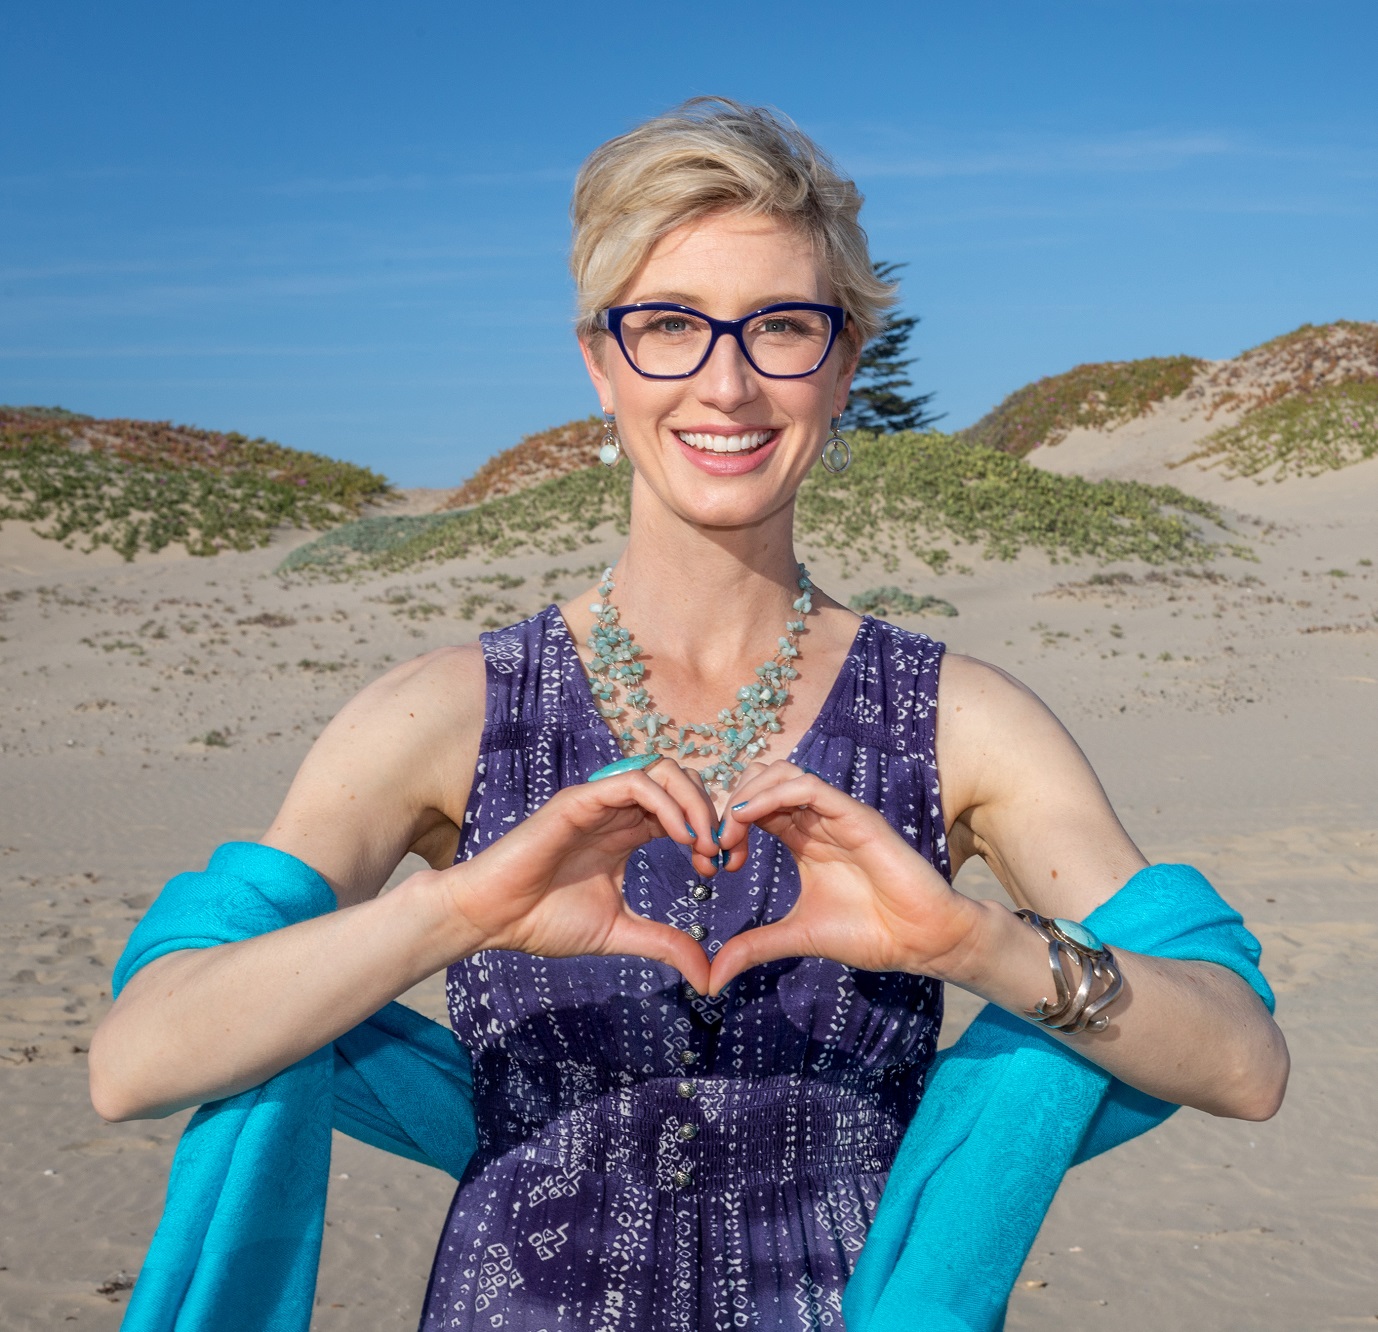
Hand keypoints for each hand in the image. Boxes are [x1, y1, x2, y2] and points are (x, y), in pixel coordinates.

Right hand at [433, 760, 718, 992]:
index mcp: (626, 832)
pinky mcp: (580, 800)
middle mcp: (616, 810)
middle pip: (680, 780)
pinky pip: (634, 783)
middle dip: (710, 811)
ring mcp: (598, 801)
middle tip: (719, 853)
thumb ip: (665, 943)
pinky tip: (681, 839)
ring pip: (662, 771)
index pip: (682, 809)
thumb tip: (709, 976)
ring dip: (694, 803)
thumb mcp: (620, 933)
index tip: (720, 869)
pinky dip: (667, 804)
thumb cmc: (544, 921)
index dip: (709, 831)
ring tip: (704, 844)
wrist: (493, 919)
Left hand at [707, 761, 984, 993]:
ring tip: (729, 832)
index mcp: (802, 838)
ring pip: (782, 773)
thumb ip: (754, 947)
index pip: (754, 808)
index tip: (713, 862)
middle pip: (762, 780)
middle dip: (729, 803)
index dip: (726, 825)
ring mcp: (836, 814)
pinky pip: (809, 787)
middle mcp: (817, 819)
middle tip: (716, 844)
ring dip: (746, 795)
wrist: (921, 941)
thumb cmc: (869, 933)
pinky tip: (748, 817)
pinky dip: (772, 793)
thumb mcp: (797, 936)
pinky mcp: (855, 815)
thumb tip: (711, 978)